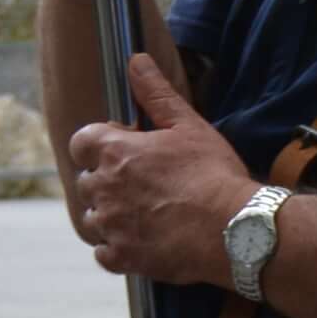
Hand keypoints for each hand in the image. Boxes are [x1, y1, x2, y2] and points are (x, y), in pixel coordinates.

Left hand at [65, 56, 253, 284]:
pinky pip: (104, 252)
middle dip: (110, 180)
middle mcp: (103, 188)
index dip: (102, 143)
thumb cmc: (214, 174)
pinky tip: (146, 239)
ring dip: (112, 214)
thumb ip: (156, 93)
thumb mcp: (189, 126)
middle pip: (87, 181)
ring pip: (94, 217)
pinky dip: (119, 247)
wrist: (235, 228)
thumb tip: (136, 60)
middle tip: (148, 183)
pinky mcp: (122, 257)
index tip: (129, 149)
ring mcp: (110, 225)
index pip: (81, 142)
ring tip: (149, 213)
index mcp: (115, 152)